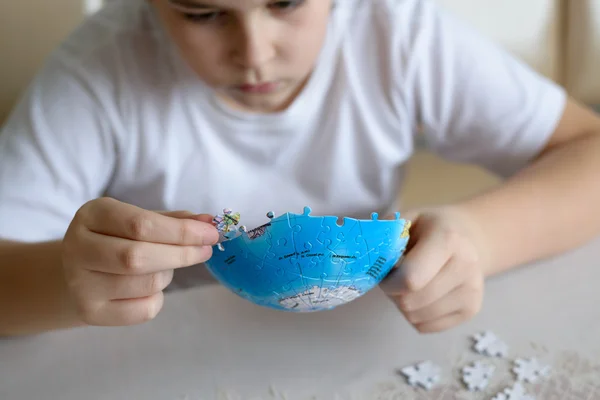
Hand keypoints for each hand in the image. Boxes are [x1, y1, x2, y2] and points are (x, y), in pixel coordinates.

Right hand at [61, 197, 218, 326]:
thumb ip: (173, 221)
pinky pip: (142, 310)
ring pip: (144, 284)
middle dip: (182, 254)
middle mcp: (78, 248)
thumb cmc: (117, 238)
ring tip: (164, 267)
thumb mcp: (138, 220)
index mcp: (92, 215)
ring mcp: (81, 284)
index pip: (141, 224)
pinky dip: (158, 298)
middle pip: (138, 257)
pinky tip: (149, 288)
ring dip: (168, 275)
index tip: (211, 233)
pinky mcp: (90, 312)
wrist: (78, 270)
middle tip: (206, 251)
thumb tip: (208, 223)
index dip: (181, 231)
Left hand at [380, 206, 488, 332]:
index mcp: (447, 239)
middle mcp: (466, 266)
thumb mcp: (405, 218)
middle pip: (411, 302)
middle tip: (394, 278)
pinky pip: (426, 327)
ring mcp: (472, 290)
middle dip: (393, 293)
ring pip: (416, 317)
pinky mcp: (472, 309)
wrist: (470, 237)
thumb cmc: (429, 228)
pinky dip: (415, 315)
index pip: (410, 279)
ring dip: (403, 305)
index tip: (384, 274)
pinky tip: (422, 295)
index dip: (388, 282)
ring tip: (410, 284)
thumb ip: (383, 235)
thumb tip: (361, 255)